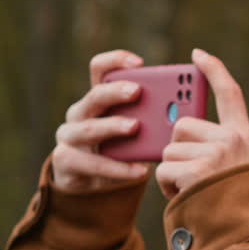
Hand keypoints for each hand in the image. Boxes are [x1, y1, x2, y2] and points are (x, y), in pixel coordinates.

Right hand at [52, 50, 150, 192]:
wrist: (95, 189)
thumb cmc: (122, 152)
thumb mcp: (136, 132)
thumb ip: (151, 118)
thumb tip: (181, 111)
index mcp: (98, 98)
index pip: (100, 69)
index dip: (116, 61)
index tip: (139, 62)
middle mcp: (79, 113)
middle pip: (94, 95)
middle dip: (115, 91)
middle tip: (137, 91)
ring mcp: (69, 137)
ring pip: (88, 128)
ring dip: (113, 126)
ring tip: (135, 127)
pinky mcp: (66, 162)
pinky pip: (93, 164)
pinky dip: (118, 168)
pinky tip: (140, 170)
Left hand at [155, 49, 248, 199]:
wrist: (245, 238)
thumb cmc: (233, 207)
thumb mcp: (232, 170)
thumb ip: (212, 147)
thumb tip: (174, 129)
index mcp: (244, 137)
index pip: (230, 94)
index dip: (214, 71)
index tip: (198, 54)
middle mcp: (233, 140)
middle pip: (182, 127)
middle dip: (177, 150)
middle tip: (190, 173)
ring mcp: (217, 155)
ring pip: (169, 150)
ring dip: (171, 172)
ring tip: (190, 190)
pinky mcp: (198, 171)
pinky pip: (164, 170)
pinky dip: (167, 187)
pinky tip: (183, 197)